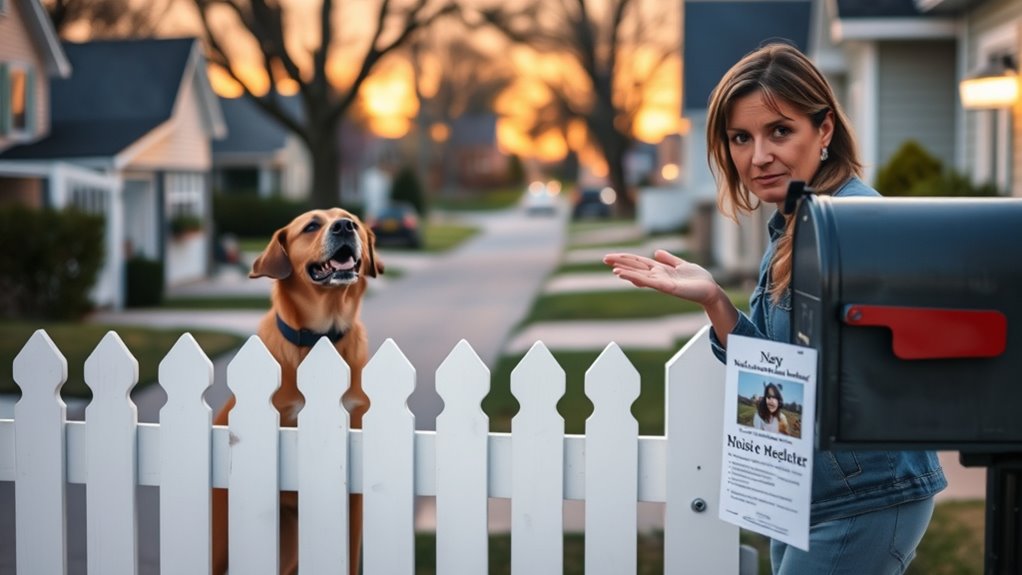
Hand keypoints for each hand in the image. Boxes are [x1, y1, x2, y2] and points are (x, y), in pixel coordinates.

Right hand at [603, 250, 721, 305]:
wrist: (710, 290)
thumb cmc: (698, 280)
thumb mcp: (682, 264)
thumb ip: (669, 259)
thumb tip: (656, 252)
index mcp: (661, 270)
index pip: (639, 262)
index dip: (626, 258)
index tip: (612, 257)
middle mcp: (658, 276)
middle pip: (635, 267)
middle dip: (620, 263)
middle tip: (604, 259)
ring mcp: (660, 282)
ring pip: (639, 275)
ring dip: (625, 271)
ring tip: (612, 268)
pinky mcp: (666, 287)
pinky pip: (648, 281)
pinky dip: (636, 278)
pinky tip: (627, 275)